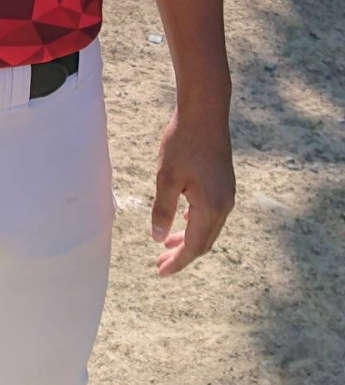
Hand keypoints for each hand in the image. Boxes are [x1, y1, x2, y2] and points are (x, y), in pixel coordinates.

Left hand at [150, 106, 234, 276]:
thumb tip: (157, 237)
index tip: (160, 272)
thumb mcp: (166, 177)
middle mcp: (224, 205)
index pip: (194, 246)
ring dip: (189, 238)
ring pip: (208, 228)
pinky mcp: (225, 183)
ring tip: (166, 244)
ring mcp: (227, 194)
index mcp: (210, 207)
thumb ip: (163, 210)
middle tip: (160, 262)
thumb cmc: (183, 142)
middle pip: (204, 241)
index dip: (177, 261)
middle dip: (182, 254)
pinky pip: (212, 213)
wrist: (205, 112)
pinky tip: (183, 220)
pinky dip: (196, 223)